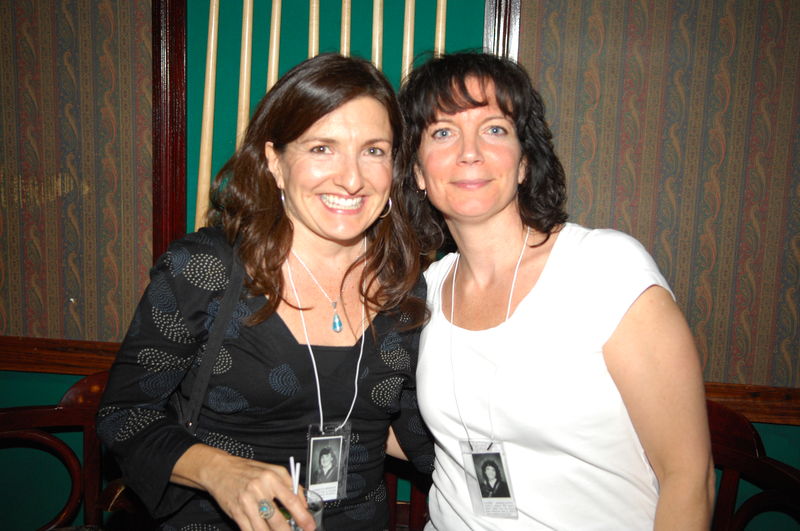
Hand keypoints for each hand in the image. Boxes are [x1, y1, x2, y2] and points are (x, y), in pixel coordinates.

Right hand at [172, 444, 316, 530]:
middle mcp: (258, 490)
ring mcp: (246, 503)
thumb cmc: (248, 470)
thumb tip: (303, 504)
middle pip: (277, 519)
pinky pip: (249, 530)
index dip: (302, 516)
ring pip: (263, 529)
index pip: (291, 500)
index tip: (310, 526)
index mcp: (271, 478)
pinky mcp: (236, 513)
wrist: (220, 470)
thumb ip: (290, 485)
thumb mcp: (273, 470)